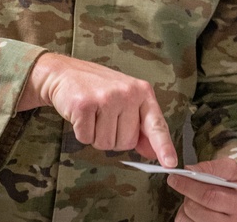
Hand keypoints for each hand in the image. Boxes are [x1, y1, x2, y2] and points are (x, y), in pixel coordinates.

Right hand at [18, 52, 176, 166]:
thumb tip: (152, 153)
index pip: (156, 124)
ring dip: (96, 135)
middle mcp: (127, 93)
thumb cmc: (98, 89)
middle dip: (113, 137)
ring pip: (106, 144)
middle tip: (104, 117)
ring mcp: (106, 98)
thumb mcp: (125, 101)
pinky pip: (87, 138)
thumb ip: (140, 126)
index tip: (171, 163)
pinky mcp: (84, 105)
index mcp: (142, 92)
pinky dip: (82, 133)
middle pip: (126, 142)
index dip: (164, 146)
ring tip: (93, 115)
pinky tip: (81, 115)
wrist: (65, 73)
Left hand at [168, 158, 236, 221]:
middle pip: (197, 209)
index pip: (210, 196)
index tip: (174, 177)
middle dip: (186, 194)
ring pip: (189, 220)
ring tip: (195, 199)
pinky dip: (185, 216)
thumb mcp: (232, 172)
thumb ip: (212, 168)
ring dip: (185, 206)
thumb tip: (189, 170)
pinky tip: (195, 210)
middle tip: (185, 184)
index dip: (189, 186)